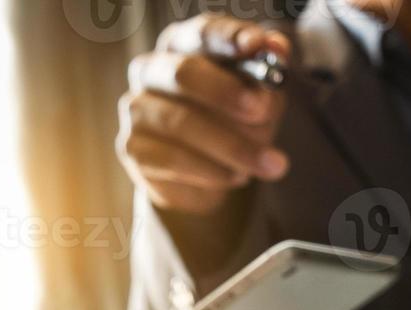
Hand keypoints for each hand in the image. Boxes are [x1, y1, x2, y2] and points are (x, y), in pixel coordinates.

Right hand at [118, 15, 290, 215]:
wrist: (206, 176)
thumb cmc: (233, 124)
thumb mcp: (259, 100)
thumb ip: (266, 77)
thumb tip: (277, 49)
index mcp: (183, 45)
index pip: (202, 33)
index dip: (228, 38)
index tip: (255, 46)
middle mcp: (152, 69)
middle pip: (183, 72)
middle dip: (226, 92)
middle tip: (260, 110)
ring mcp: (137, 107)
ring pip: (181, 122)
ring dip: (231, 146)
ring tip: (268, 164)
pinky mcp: (133, 146)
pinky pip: (172, 159)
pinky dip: (211, 170)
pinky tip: (236, 177)